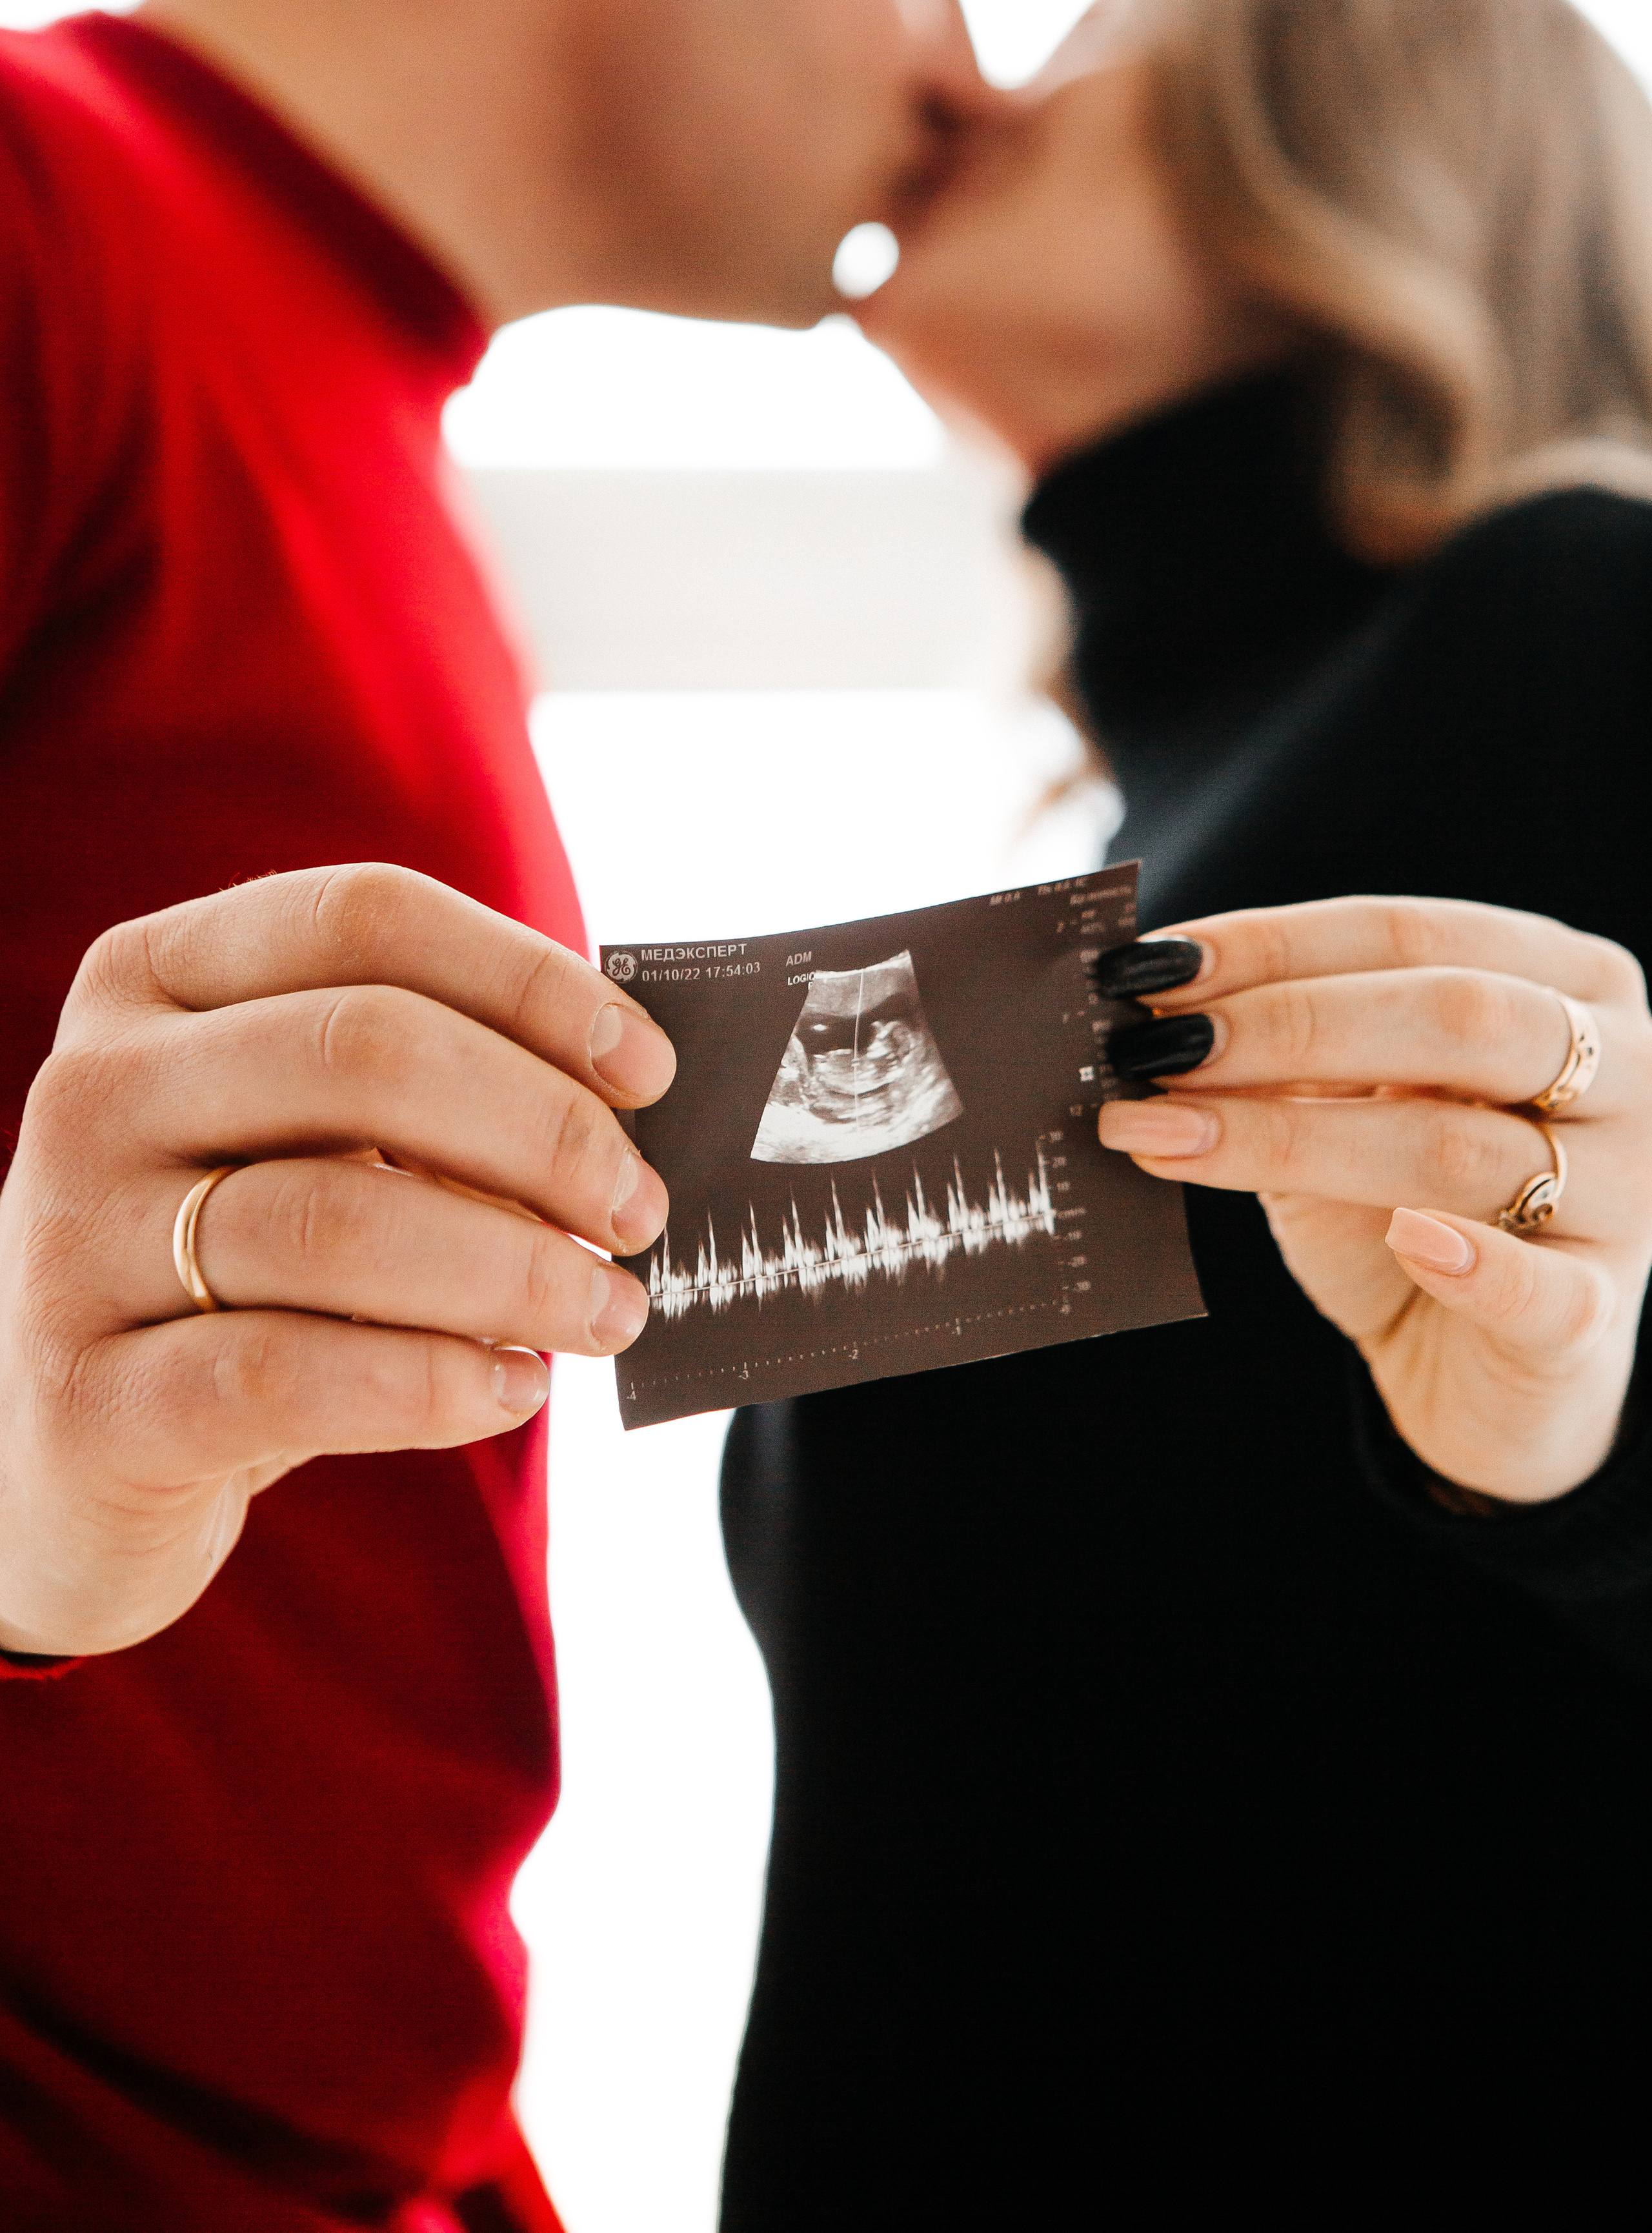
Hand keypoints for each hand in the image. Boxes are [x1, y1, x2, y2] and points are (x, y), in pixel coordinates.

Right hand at [0, 865, 674, 1656]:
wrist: (70, 1454)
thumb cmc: (238, 1271)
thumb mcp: (310, 1147)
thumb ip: (433, 1096)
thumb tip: (626, 1100)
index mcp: (156, 979)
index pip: (366, 918)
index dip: (528, 979)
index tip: (647, 1069)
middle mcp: (98, 1087)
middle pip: (367, 1052)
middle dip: (542, 1130)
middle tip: (638, 1211)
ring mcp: (72, 1240)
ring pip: (339, 1223)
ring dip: (516, 1271)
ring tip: (608, 1312)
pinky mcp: (88, 1398)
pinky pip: (289, 1375)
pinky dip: (433, 1383)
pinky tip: (511, 1389)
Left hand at [1094, 898, 1651, 1503]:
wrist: (1475, 1375)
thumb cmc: (1404, 1213)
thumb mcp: (1342, 1111)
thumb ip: (1283, 1056)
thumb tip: (1154, 1003)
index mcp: (1567, 984)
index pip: (1412, 935)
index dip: (1275, 944)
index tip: (1149, 966)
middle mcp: (1627, 1069)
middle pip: (1453, 1017)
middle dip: (1286, 1025)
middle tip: (1153, 1046)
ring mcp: (1629, 1193)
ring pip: (1456, 1147)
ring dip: (1293, 1138)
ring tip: (1164, 1135)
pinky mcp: (1599, 1315)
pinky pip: (1542, 1288)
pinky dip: (1471, 1263)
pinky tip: (1405, 1239)